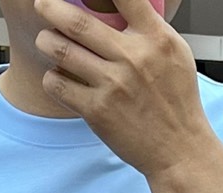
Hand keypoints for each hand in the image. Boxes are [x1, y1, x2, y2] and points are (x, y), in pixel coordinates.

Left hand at [33, 0, 215, 178]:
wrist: (179, 148)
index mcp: (155, 38)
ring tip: (45, 40)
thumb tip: (123, 6)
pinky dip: (52, 78)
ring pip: (61, 50)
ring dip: (46, 41)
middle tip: (43, 5)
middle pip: (78, 21)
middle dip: (51, 8)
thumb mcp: (176, 53)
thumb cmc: (177, 103)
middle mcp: (133, 57)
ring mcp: (113, 84)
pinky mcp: (97, 111)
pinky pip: (58, 85)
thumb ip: (150, 28)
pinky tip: (57, 77)